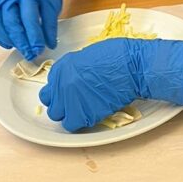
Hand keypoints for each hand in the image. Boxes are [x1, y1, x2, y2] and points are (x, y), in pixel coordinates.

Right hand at [0, 0, 77, 59]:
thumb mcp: (53, 6)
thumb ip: (50, 26)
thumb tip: (48, 46)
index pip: (28, 17)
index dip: (33, 36)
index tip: (39, 50)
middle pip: (10, 21)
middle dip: (20, 41)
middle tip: (29, 54)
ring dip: (6, 39)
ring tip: (18, 48)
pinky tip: (8, 43)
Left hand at [39, 37, 182, 131]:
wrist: (132, 67)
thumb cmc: (118, 57)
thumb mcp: (87, 57)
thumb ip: (75, 71)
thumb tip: (76, 81)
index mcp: (61, 68)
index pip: (50, 89)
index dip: (60, 94)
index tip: (69, 95)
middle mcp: (61, 84)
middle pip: (52, 104)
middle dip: (62, 106)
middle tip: (76, 105)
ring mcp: (70, 99)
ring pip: (58, 116)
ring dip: (69, 116)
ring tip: (84, 112)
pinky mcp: (82, 113)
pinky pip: (72, 125)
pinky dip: (79, 123)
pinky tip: (91, 117)